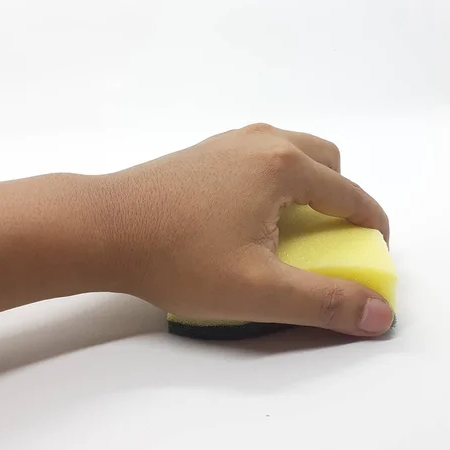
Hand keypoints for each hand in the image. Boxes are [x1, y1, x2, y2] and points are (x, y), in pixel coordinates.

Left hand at [105, 123, 392, 335]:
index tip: (371, 252)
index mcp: (282, 164)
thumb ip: (323, 302)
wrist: (100, 228)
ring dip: (304, 185)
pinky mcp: (200, 153)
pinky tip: (244, 217)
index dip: (369, 226)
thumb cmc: (176, 258)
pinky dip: (270, 181)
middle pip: (325, 160)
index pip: (349, 194)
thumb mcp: (257, 290)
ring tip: (287, 228)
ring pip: (288, 154)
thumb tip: (379, 314)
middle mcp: (259, 141)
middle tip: (327, 238)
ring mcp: (225, 143)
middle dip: (338, 197)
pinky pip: (255, 159)